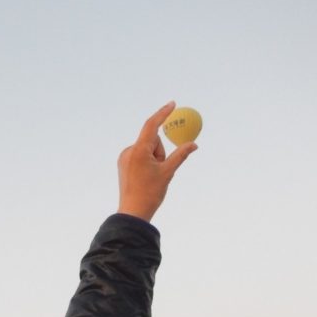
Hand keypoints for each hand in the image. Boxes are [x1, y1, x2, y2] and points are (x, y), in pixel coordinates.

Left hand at [117, 101, 196, 221]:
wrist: (133, 212)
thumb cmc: (150, 193)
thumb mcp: (169, 172)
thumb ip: (181, 154)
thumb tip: (194, 144)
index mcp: (139, 150)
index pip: (152, 125)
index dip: (163, 113)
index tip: (172, 104)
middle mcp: (129, 150)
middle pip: (152, 141)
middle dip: (160, 152)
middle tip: (160, 171)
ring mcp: (124, 157)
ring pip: (147, 149)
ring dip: (154, 158)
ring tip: (151, 177)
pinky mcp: (123, 164)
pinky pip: (140, 156)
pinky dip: (147, 162)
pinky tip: (145, 177)